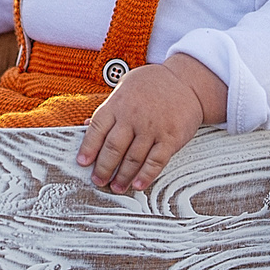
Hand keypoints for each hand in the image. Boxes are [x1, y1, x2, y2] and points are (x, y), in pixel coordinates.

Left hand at [76, 53, 225, 192]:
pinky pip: (156, 161)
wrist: (186, 82)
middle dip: (103, 169)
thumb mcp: (124, 87)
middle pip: (113, 148)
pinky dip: (146, 176)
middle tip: (98, 180)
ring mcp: (152, 128)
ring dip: (122, 177)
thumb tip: (85, 125)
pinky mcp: (170, 138)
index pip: (97, 129)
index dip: (88, 148)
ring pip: (132, 159)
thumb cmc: (152, 85)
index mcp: (117, 104)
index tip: (82, 163)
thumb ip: (107, 108)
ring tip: (116, 187)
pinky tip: (138, 184)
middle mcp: (133, 116)